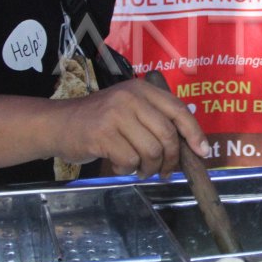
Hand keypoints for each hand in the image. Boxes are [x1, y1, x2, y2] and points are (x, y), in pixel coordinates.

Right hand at [49, 79, 209, 177]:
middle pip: (167, 136)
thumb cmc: (99, 120)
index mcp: (142, 90)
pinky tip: (119, 165)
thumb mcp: (129, 109)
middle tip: (165, 172)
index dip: (195, 133)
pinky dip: (128, 169)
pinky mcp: (102, 134)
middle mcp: (131, 98)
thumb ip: (155, 118)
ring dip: (149, 168)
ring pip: (151, 151)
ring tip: (140, 170)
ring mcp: (115, 115)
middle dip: (171, 159)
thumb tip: (191, 140)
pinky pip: (129, 160)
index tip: (203, 152)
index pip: (178, 111)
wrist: (58, 124)